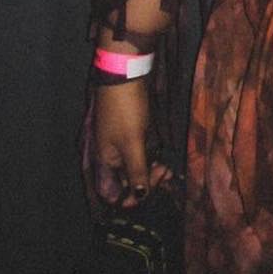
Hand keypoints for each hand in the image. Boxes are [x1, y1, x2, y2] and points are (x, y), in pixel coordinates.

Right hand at [89, 78, 172, 207]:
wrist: (126, 75)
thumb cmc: (125, 110)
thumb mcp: (132, 143)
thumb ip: (136, 171)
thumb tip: (139, 196)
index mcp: (105, 161)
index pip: (115, 193)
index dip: (132, 197)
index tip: (151, 190)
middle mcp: (110, 155)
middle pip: (127, 181)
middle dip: (147, 182)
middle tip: (164, 173)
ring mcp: (120, 143)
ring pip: (136, 166)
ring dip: (151, 170)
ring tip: (166, 167)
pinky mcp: (131, 131)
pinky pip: (140, 152)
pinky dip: (151, 156)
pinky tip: (162, 155)